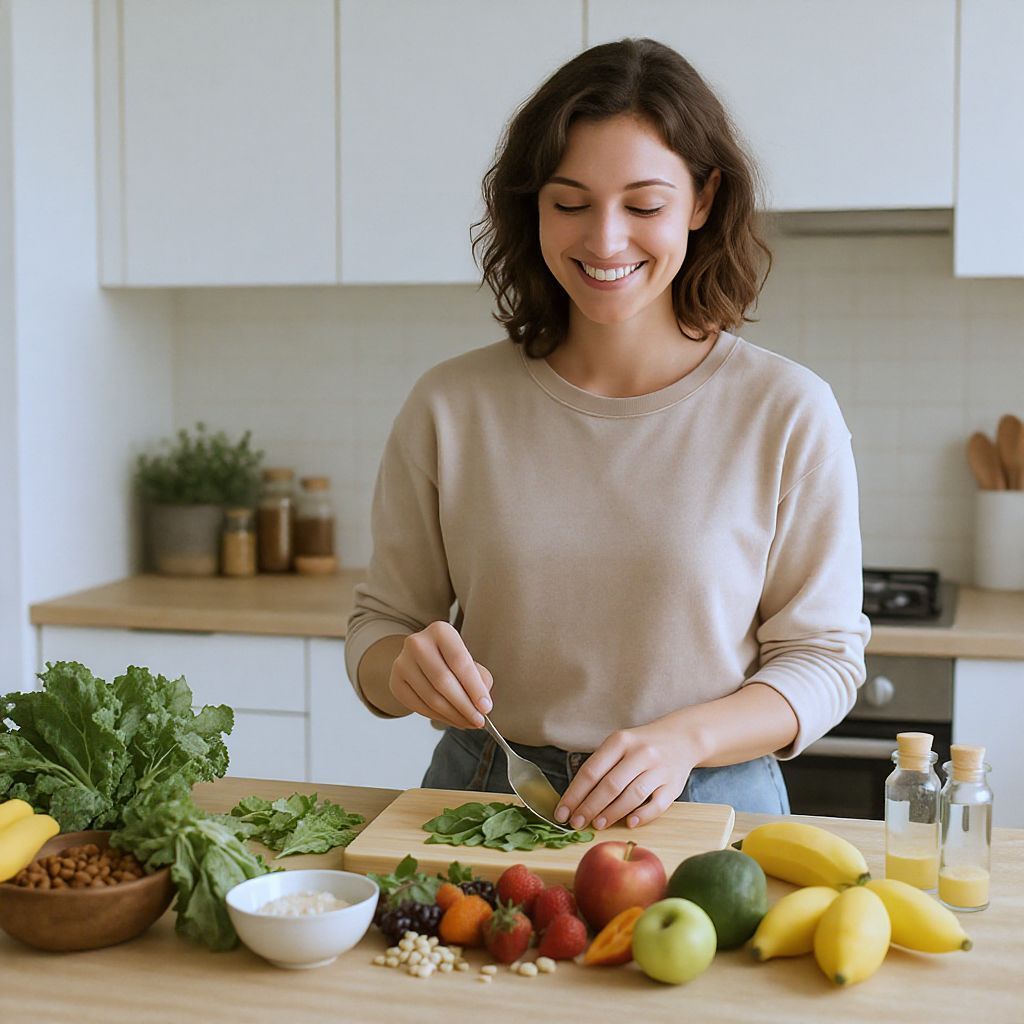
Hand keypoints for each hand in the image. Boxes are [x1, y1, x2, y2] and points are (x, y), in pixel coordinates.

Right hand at [388, 621, 492, 729]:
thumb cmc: (450, 659)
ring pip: (431, 697)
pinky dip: (439, 717)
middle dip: (464, 705)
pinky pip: (419, 706)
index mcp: (440, 631)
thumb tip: (481, 705)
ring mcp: (402, 663)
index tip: (486, 707)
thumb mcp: (468, 659)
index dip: (474, 687)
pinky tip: (452, 719)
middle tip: (479, 721)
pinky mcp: (395, 682)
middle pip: (443, 681)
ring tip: (468, 722)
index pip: (459, 661)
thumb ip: (479, 678)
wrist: (422, 657)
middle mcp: (417, 643)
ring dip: (453, 715)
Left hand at [554, 712, 702, 830]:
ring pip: (632, 795)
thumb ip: (601, 766)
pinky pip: (657, 804)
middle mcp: (640, 753)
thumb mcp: (620, 744)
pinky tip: (629, 823)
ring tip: (597, 825)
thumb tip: (576, 799)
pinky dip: (643, 815)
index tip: (562, 812)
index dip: (574, 794)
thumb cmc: (641, 746)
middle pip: (610, 785)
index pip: (591, 771)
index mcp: (620, 741)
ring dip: (612, 813)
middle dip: (589, 807)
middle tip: (576, 823)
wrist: (682, 737)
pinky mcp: (674, 785)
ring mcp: (659, 769)